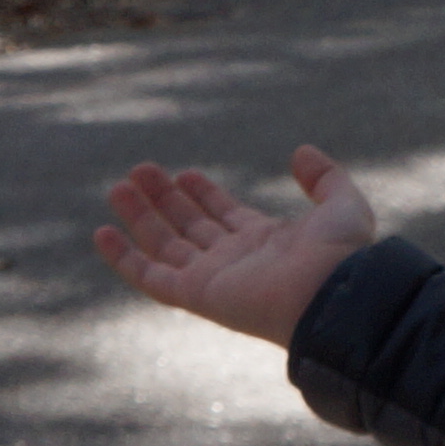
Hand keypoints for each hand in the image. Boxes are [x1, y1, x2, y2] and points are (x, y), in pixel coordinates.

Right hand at [97, 144, 379, 346]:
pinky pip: (149, 276)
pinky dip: (123, 257)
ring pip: (165, 246)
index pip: (224, 217)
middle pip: (189, 227)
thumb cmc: (340, 254)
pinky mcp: (194, 293)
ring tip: (118, 187)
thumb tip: (300, 151)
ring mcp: (212, 278)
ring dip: (141, 217)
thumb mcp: (342, 203)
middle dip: (165, 200)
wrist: (332, 294)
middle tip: (139, 170)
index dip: (203, 195)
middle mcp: (235, 261)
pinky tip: (102, 232)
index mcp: (266, 242)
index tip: (184, 173)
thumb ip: (325, 177)